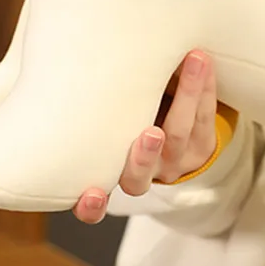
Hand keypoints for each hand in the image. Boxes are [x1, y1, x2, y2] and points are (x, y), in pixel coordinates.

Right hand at [72, 49, 217, 223]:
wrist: (170, 129)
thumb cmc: (118, 118)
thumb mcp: (100, 121)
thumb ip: (85, 106)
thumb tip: (60, 59)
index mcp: (108, 177)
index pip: (93, 205)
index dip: (92, 205)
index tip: (91, 194)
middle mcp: (142, 175)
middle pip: (142, 174)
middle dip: (145, 155)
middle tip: (151, 134)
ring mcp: (175, 162)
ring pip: (180, 137)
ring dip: (186, 97)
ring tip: (189, 66)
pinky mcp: (202, 145)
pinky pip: (205, 117)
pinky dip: (203, 87)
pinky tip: (202, 63)